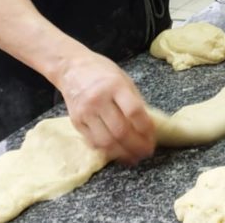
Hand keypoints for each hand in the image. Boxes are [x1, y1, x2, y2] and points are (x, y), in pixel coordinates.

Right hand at [54, 50, 155, 164]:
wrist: (71, 68)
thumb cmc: (102, 72)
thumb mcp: (123, 79)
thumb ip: (134, 101)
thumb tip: (148, 126)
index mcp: (115, 86)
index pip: (134, 112)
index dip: (146, 128)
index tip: (152, 137)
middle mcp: (99, 100)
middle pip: (120, 131)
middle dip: (136, 146)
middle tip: (146, 152)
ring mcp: (85, 112)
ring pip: (106, 141)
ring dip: (122, 153)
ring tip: (134, 157)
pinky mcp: (76, 122)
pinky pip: (93, 142)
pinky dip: (107, 150)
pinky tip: (117, 152)